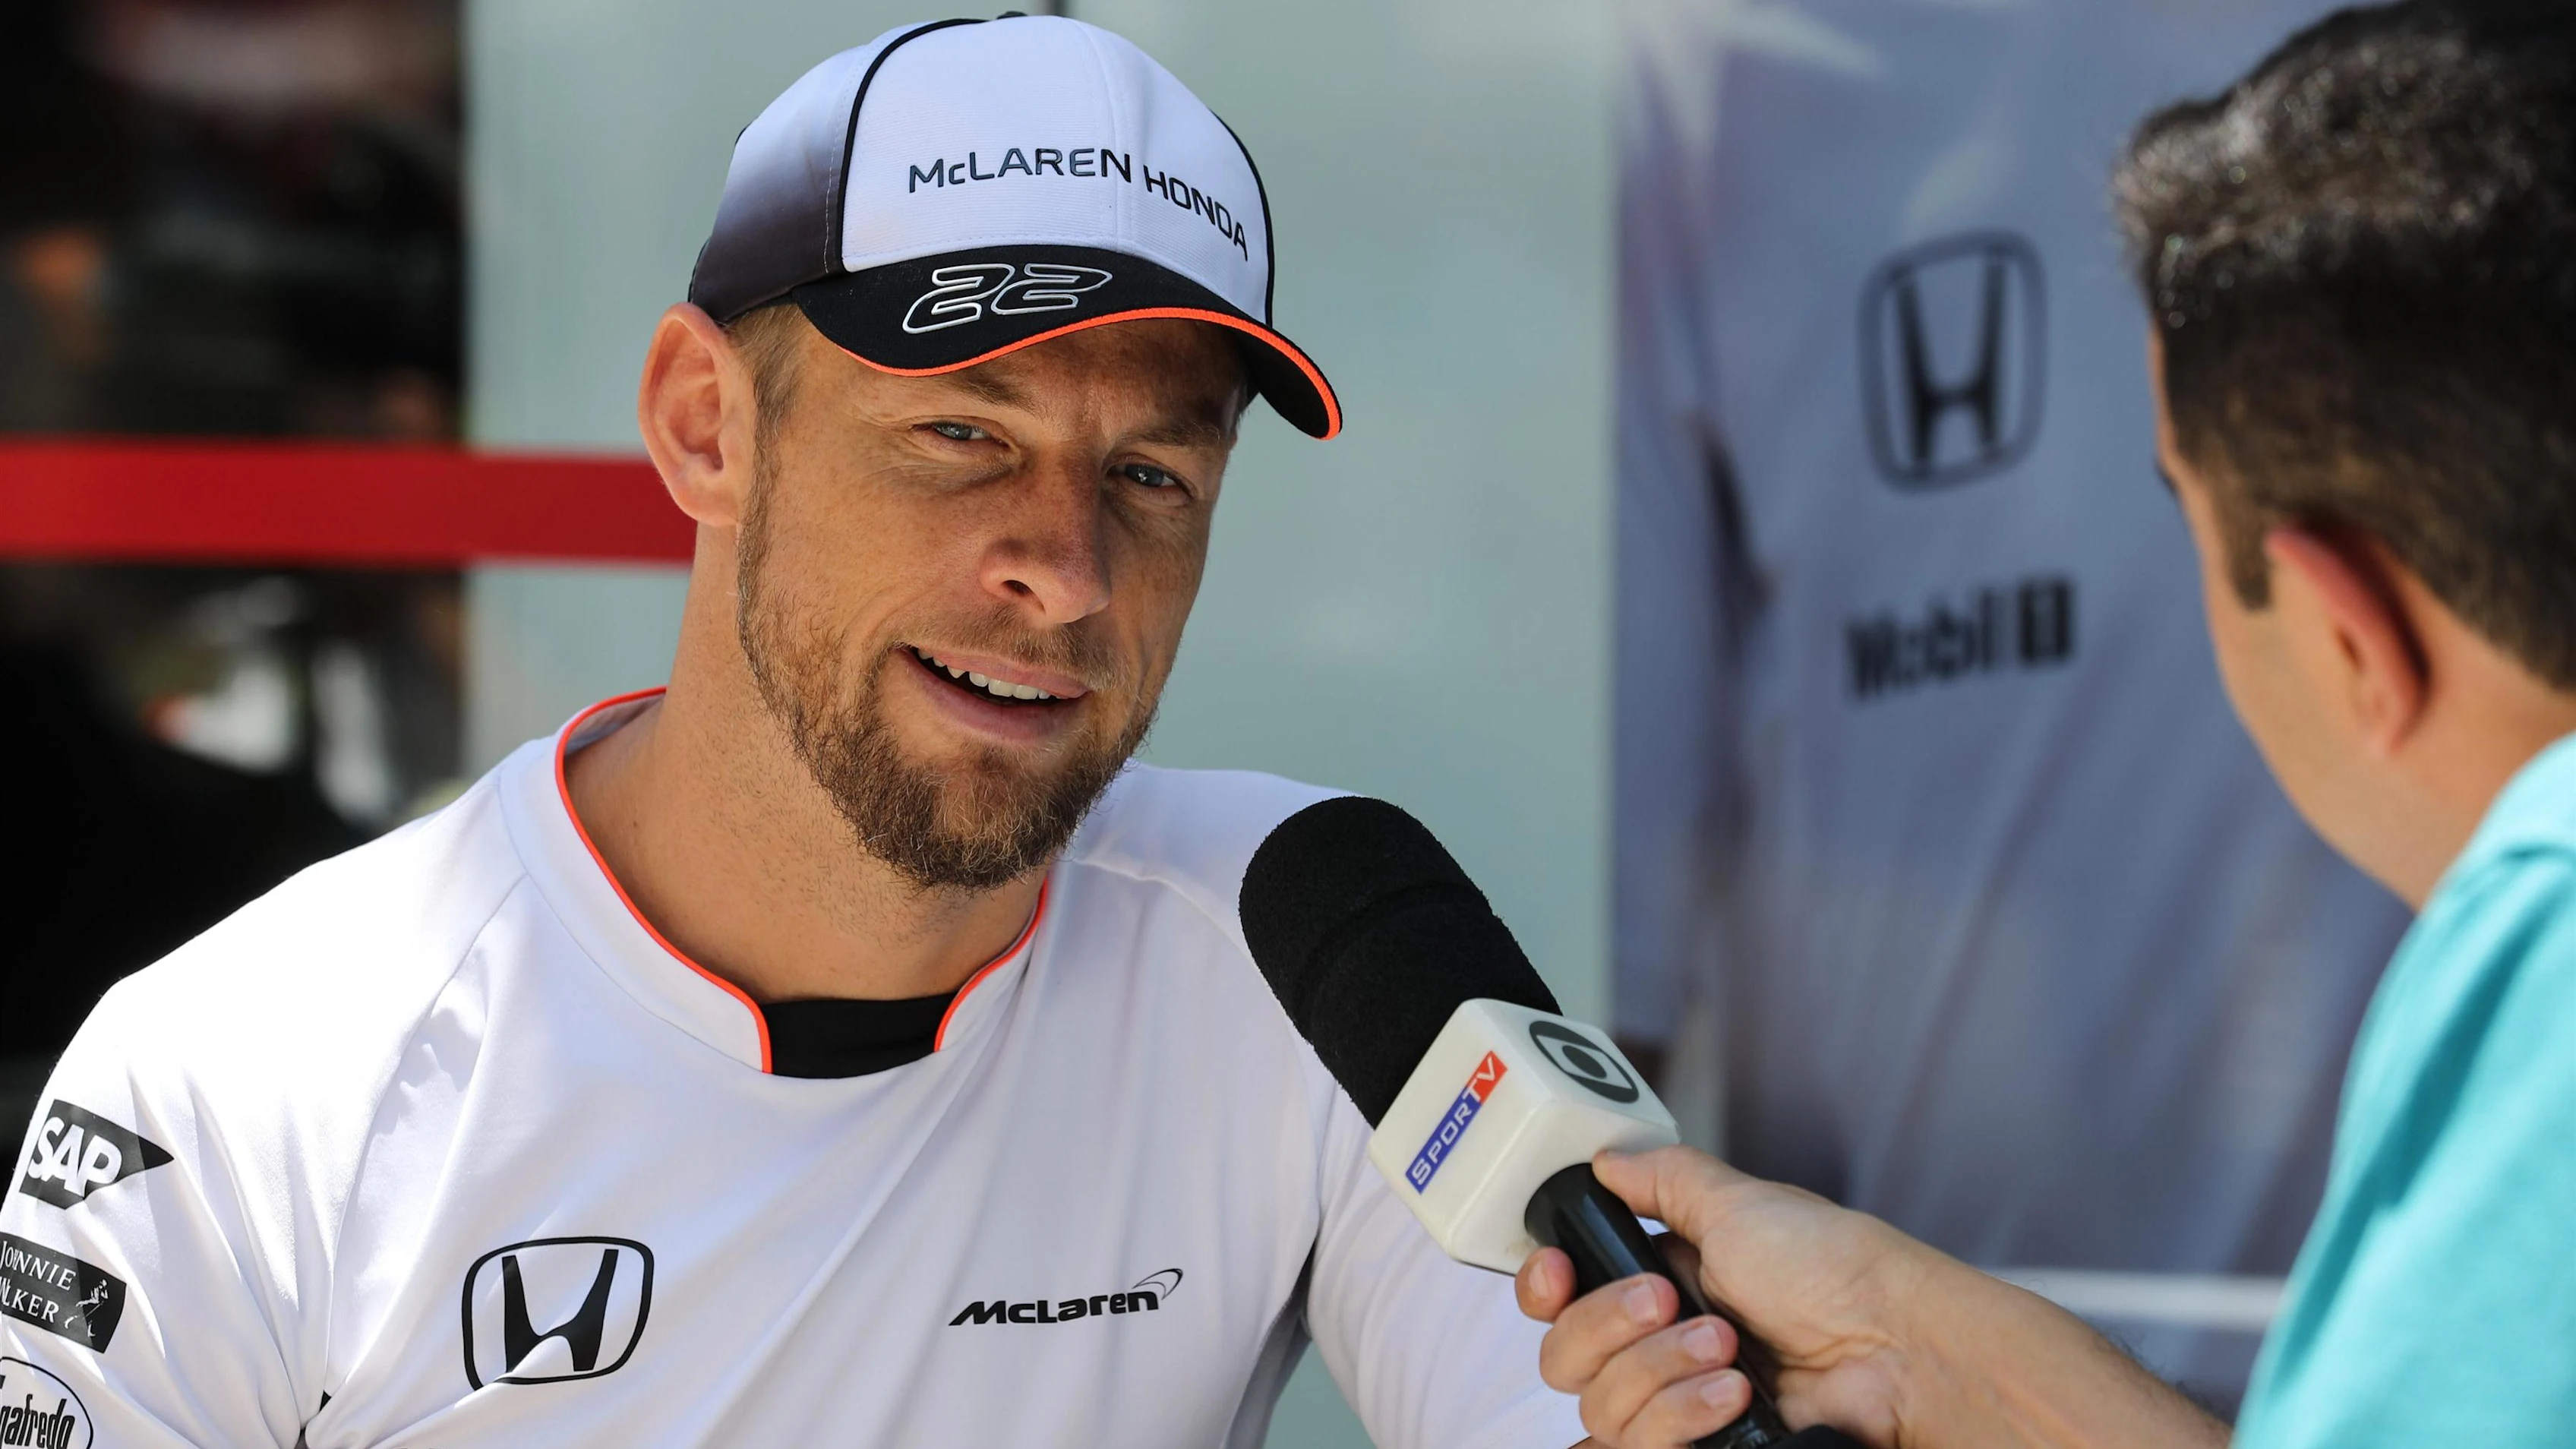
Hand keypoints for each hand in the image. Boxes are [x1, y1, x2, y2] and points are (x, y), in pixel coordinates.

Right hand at [1516, 1146, 1915, 1447]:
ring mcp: (1678, 1401)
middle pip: (1564, 1357)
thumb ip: (1662, 1179)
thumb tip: (1607, 1158)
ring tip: (1732, 1359)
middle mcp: (1657, 1344)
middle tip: (1676, 1307)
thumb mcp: (1741, 1204)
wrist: (1896, 1351)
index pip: (1559, 1299)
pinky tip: (1727, 1401)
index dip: (1546, 1290)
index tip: (1561, 1273)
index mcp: (1659, 1279)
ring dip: (1663, 1376)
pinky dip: (1674, 1425)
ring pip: (1600, 1408)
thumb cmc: (1834, 1271)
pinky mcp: (1701, 1446)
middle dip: (1614, 1329)